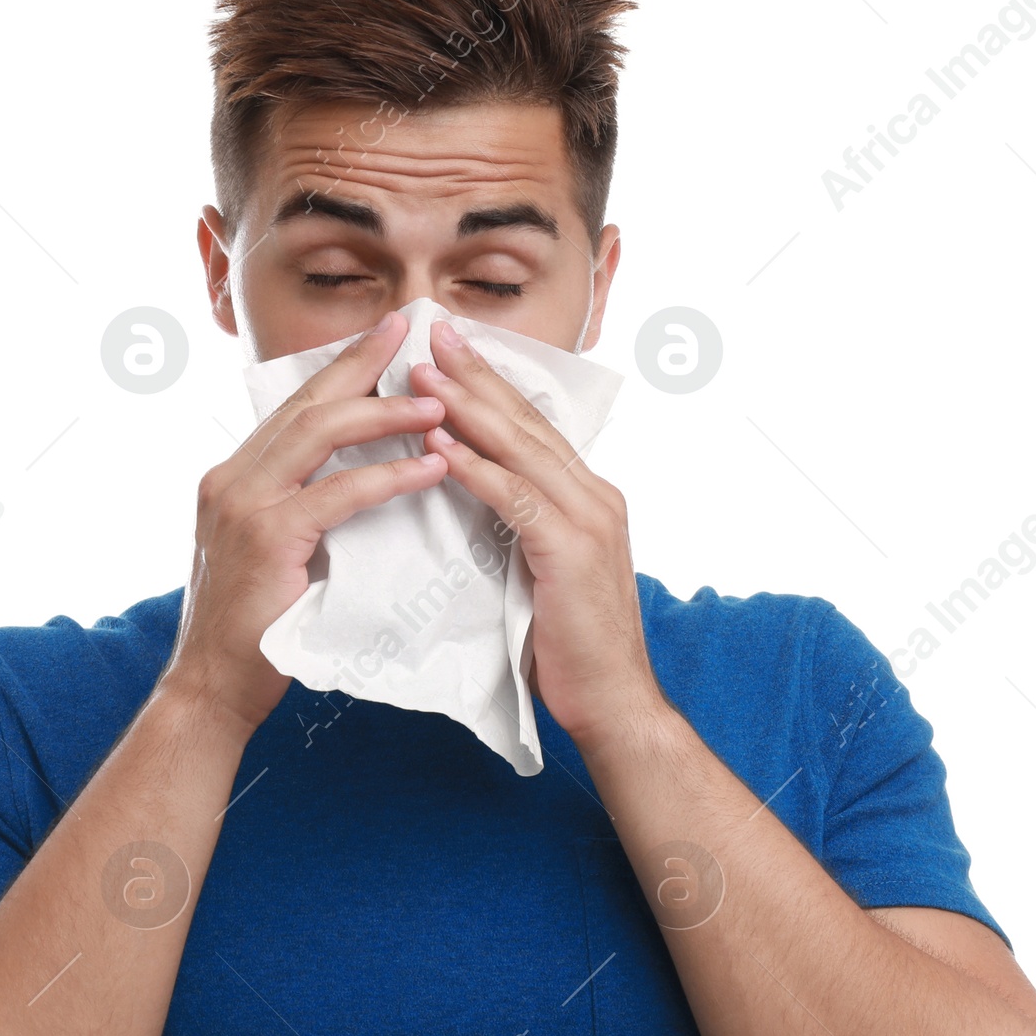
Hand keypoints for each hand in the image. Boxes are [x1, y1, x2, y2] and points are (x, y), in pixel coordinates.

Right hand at [161, 312, 449, 734]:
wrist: (214, 687)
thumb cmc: (254, 630)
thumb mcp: (275, 553)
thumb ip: (301, 511)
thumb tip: (354, 483)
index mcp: (234, 476)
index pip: (295, 408)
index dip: (341, 369)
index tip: (386, 336)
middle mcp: (231, 478)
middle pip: (307, 403)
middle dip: (362, 363)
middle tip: (412, 331)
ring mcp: (242, 504)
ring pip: (320, 435)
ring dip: (385, 414)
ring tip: (438, 404)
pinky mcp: (266, 537)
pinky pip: (337, 493)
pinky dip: (388, 475)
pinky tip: (431, 466)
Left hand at [408, 320, 667, 751]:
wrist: (613, 702)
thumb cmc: (569, 649)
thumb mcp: (540, 574)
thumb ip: (519, 531)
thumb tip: (475, 506)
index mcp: (588, 497)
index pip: (532, 428)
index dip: (490, 386)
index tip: (448, 351)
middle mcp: (595, 495)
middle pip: (527, 421)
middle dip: (477, 374)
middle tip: (432, 332)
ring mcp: (588, 519)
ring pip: (520, 449)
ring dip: (467, 407)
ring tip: (423, 373)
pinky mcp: (571, 551)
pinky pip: (515, 498)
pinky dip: (475, 467)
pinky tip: (440, 443)